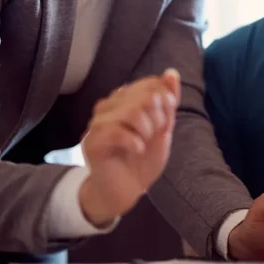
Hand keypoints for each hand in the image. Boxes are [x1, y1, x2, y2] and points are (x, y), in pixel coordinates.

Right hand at [78, 69, 180, 227]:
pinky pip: (117, 132)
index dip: (165, 102)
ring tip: (144, 142)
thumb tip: (171, 72)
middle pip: (143, 96)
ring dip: (147, 130)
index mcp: (124, 99)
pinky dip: (135, 142)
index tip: (165, 122)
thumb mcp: (163, 128)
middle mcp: (107, 106)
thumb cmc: (143, 159)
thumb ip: (168, 101)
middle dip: (158, 117)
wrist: (126, 191)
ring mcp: (96, 123)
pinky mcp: (91, 142)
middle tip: (154, 134)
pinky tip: (137, 150)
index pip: (150, 84)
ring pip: (131, 112)